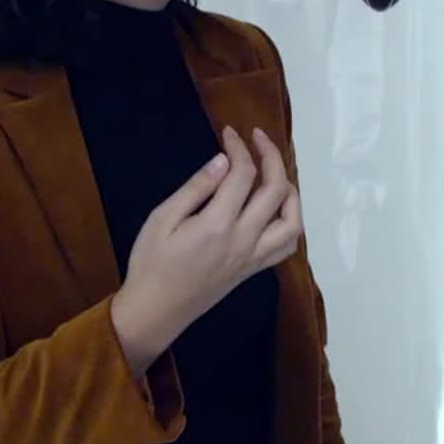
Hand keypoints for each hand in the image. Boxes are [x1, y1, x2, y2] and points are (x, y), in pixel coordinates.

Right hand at [111, 126, 301, 372]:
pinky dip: (289, 223)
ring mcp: (253, 258)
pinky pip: (286, 246)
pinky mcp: (253, 270)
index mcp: (218, 224)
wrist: (156, 311)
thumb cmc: (151, 263)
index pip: (243, 174)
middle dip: (271, 156)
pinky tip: (276, 210)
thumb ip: (196, 189)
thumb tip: (223, 161)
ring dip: (290, 191)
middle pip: (277, 190)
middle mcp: (244, 240)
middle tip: (257, 138)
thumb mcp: (162, 219)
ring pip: (292, 221)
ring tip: (273, 173)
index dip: (239, 147)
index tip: (229, 132)